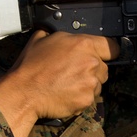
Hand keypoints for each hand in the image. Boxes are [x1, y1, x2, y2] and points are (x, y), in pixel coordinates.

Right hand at [0, 30, 117, 136]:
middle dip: (92, 71)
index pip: (112, 47)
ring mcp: (91, 83)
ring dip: (87, 85)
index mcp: (83, 44)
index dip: (108, 52)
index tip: (106, 56)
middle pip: (104, 68)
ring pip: (98, 85)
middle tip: (74, 74)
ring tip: (67, 85)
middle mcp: (91, 63)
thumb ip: (61, 36)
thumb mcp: (42, 38)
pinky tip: (66, 95)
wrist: (24, 92)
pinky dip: (80, 98)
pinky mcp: (87, 100)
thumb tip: (64, 36)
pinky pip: (89, 99)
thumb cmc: (31, 66)